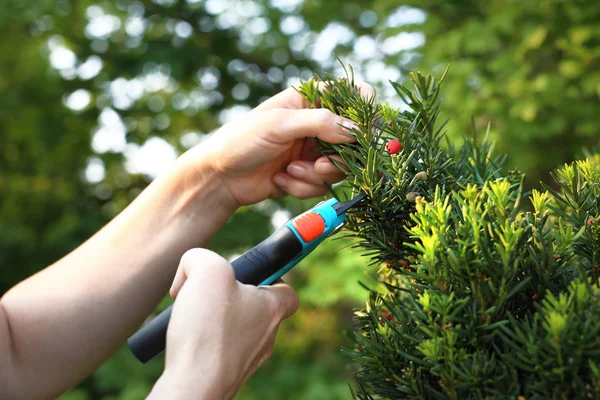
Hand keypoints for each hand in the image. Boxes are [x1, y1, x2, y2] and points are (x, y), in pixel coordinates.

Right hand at [149, 249, 298, 399]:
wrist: (193, 387)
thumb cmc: (208, 331)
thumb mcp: (207, 271)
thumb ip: (203, 257)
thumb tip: (193, 264)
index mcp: (271, 309)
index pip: (287, 289)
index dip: (270, 276)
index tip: (250, 272)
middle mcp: (265, 336)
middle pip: (254, 306)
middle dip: (229, 295)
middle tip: (207, 292)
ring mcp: (247, 358)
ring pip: (234, 329)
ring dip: (213, 318)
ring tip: (190, 316)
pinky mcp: (226, 373)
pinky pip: (217, 349)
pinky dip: (202, 341)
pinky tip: (185, 339)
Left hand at [183, 83, 375, 205]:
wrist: (219, 177)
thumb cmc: (242, 140)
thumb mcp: (280, 124)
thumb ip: (321, 122)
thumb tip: (357, 130)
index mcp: (311, 100)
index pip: (353, 97)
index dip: (364, 115)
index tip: (364, 134)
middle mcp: (317, 124)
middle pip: (353, 140)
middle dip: (337, 158)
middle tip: (320, 165)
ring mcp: (313, 150)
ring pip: (340, 166)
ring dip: (316, 175)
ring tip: (291, 172)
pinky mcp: (308, 174)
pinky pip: (322, 184)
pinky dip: (303, 187)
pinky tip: (280, 181)